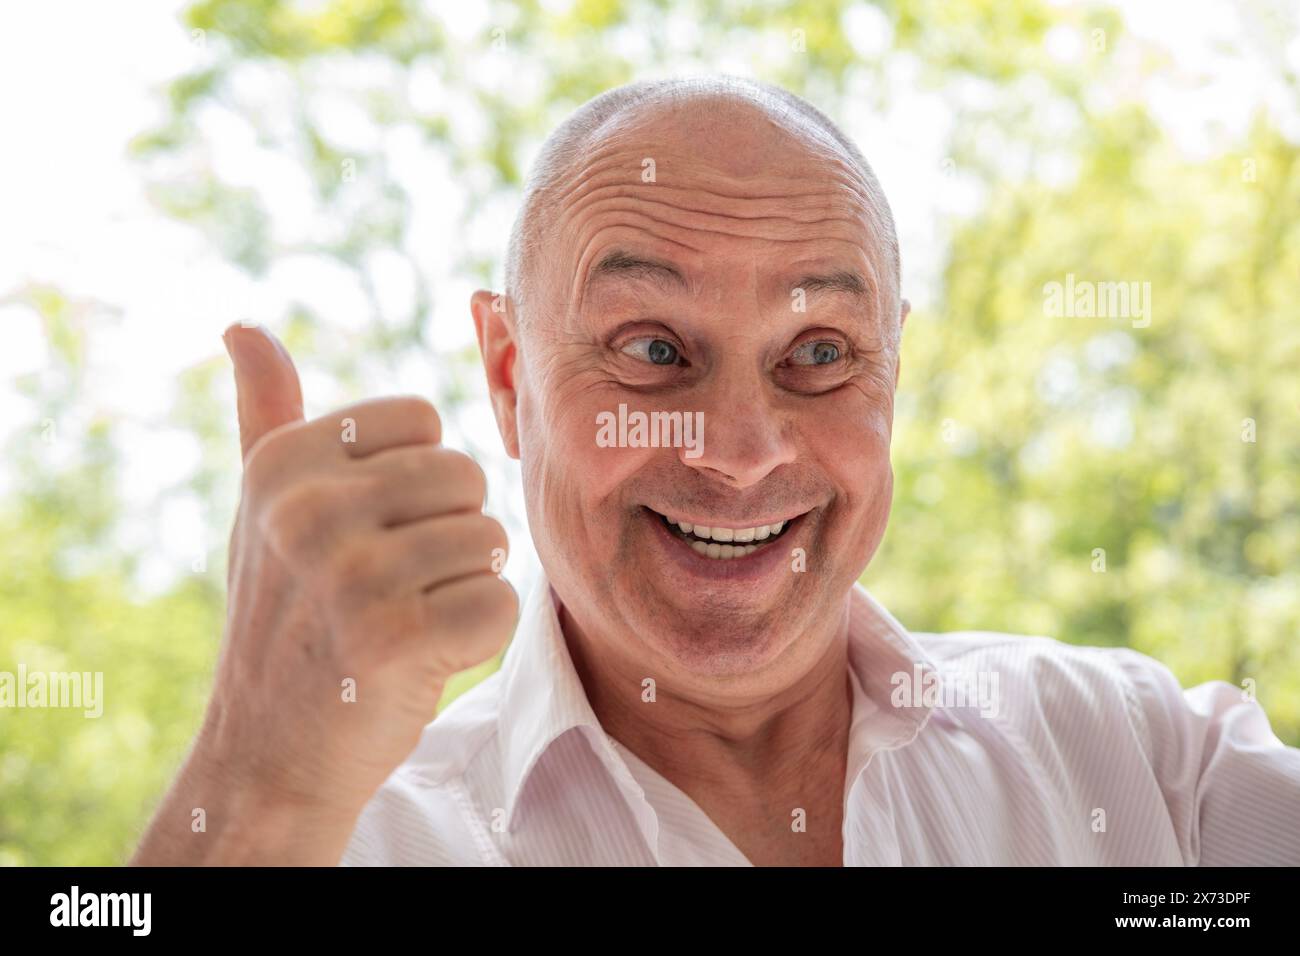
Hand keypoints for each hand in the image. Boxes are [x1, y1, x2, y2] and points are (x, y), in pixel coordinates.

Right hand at [132, 325, 515, 864]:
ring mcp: (349, 573)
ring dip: (464, 586)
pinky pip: (501, 602)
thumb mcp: (262, 511)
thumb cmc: (285, 618)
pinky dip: (480, 635)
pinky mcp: (395, 638)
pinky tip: (425, 657)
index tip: (372, 530)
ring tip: (404, 621)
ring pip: (490, 539)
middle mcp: (308, 508)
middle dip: (450, 534)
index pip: (424, 421)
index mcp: (283, 463)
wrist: (273, 752)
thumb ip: (267, 416)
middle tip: (395, 587)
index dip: (418, 480)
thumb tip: (242, 325)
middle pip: (466, 476)